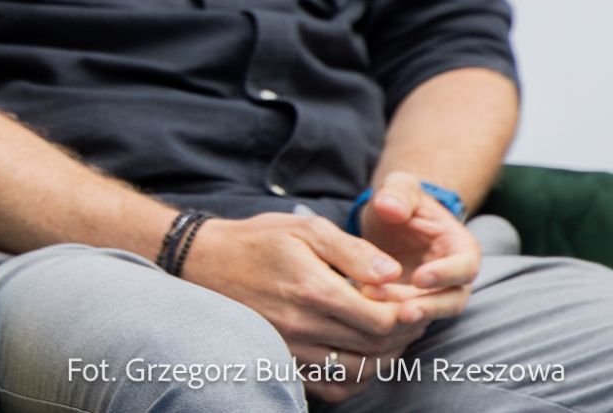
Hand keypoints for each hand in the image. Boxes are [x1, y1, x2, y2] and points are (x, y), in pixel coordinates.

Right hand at [180, 212, 424, 402]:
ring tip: (389, 334)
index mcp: (312, 289)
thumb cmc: (258, 240)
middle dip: (403, 334)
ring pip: (359, 372)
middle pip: (376, 348)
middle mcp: (301, 326)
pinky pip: (333, 388)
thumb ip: (353, 250)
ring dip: (385, 357)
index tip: (412, 300)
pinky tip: (362, 355)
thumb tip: (394, 273)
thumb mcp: (306, 229)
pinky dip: (358, 378)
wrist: (204, 261)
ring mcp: (291, 349)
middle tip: (409, 315)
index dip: (408, 314)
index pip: (381, 319)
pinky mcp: (283, 362)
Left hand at [355, 172, 481, 325]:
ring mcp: (434, 294)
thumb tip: (390, 207)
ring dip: (405, 316)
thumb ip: (398, 192)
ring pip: (428, 314)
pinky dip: (390, 318)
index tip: (420, 278)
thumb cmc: (399, 201)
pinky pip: (406, 318)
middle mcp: (454, 277)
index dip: (446, 274)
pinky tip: (366, 314)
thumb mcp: (399, 187)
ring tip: (377, 313)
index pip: (465, 267)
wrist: (386, 218)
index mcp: (461, 248)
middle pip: (451, 300)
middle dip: (428, 307)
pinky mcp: (412, 304)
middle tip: (401, 312)